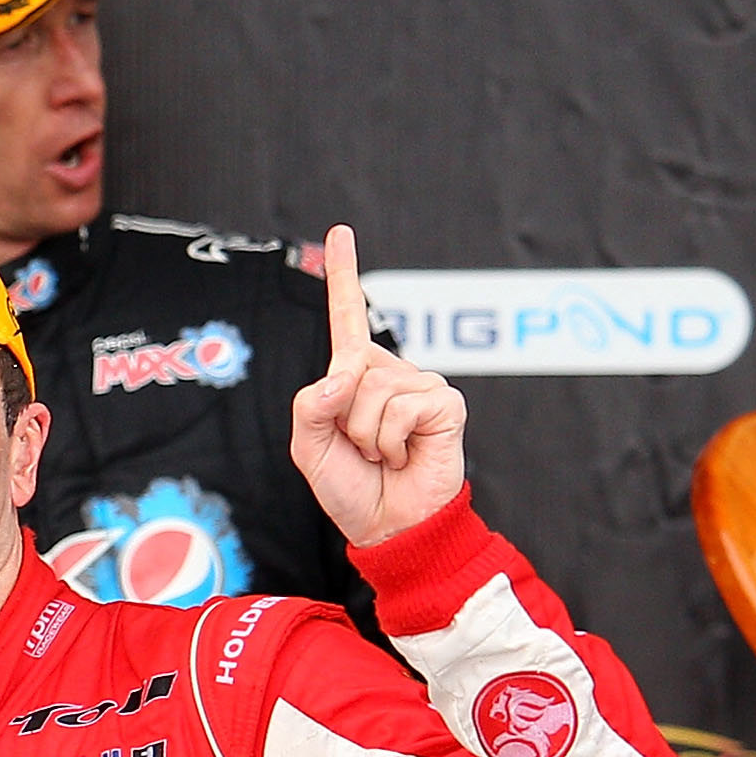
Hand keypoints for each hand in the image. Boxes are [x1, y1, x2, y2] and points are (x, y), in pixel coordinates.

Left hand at [289, 225, 467, 547]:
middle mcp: (390, 372)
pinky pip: (402, 409)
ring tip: (384, 455)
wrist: (389, 525)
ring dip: (368, 436)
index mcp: (355, 376)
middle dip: (342, 420)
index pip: (348, 319)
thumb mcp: (309, 449)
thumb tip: (342, 375)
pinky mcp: (447, 403)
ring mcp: (421, 384)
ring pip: (373, 393)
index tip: (340, 231)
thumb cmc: (349, 487)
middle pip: (348, 370)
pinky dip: (394, 440)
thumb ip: (311, 407)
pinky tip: (406, 454)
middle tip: (362, 450)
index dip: (343, 275)